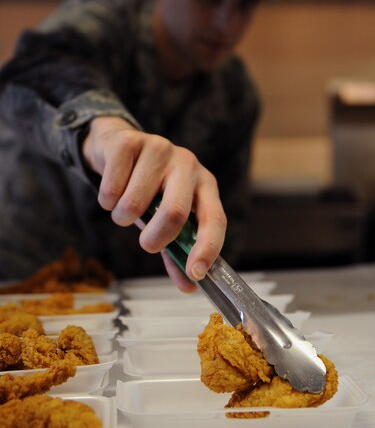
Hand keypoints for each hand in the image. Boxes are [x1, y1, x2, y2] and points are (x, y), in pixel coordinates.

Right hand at [82, 116, 226, 289]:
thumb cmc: (147, 189)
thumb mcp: (165, 218)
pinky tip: (111, 191)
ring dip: (122, 218)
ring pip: (135, 204)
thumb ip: (176, 251)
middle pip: (175, 212)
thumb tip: (188, 285)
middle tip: (147, 244)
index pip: (215, 219)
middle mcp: (188, 164)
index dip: (207, 248)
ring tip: (123, 209)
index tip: (195, 273)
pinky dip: (106, 201)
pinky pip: (111, 188)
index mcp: (204, 184)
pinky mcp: (130, 142)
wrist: (118, 147)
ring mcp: (160, 149)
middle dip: (156, 238)